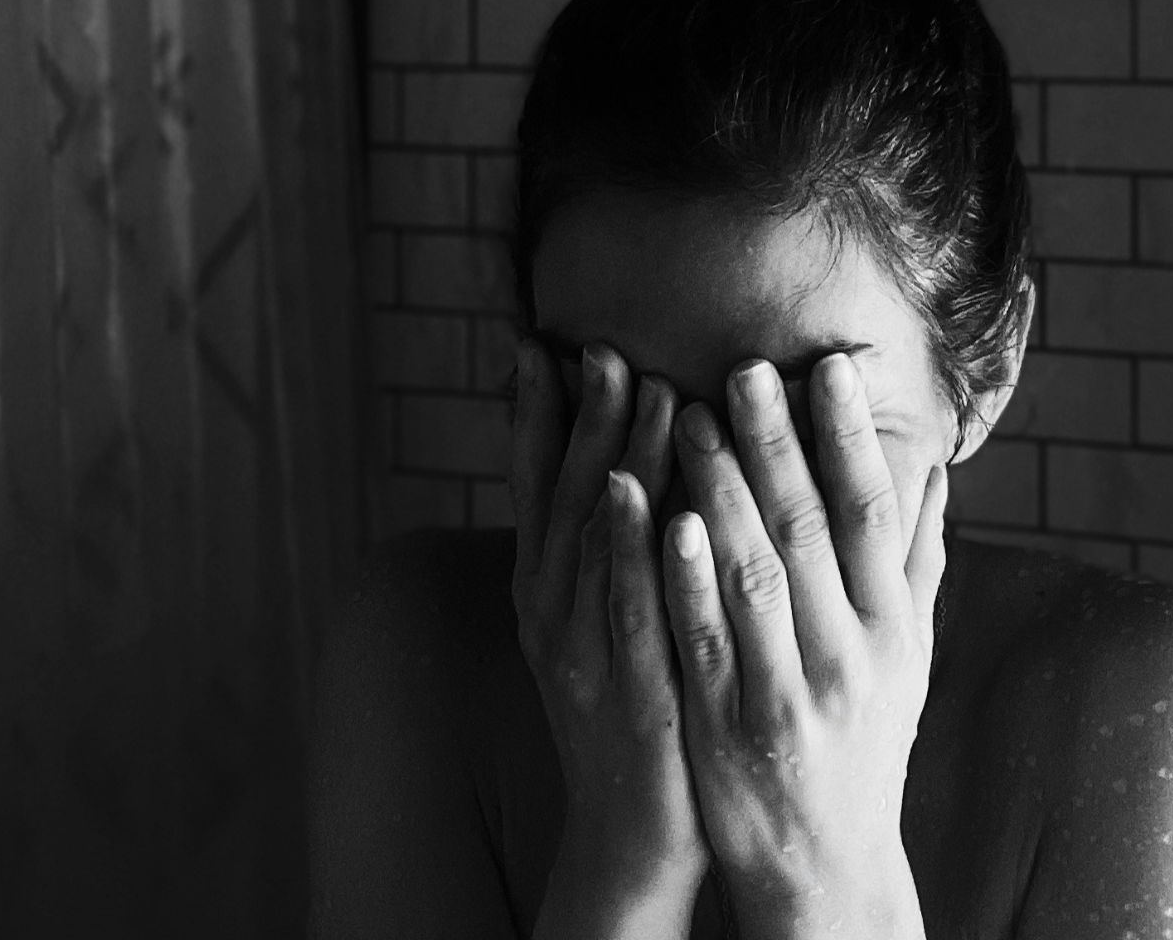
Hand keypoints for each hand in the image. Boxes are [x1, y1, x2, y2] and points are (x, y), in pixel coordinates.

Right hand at [510, 339, 708, 931]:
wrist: (633, 828)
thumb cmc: (637, 709)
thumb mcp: (611, 620)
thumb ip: (615, 549)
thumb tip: (631, 465)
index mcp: (545, 591)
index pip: (532, 487)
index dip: (531, 416)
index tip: (538, 344)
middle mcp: (548, 610)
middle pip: (562, 496)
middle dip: (580, 417)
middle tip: (602, 345)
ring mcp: (580, 649)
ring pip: (591, 537)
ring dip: (609, 456)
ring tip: (635, 385)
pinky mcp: (621, 687)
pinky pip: (622, 605)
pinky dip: (627, 547)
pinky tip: (641, 493)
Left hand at [663, 353, 945, 934]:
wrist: (827, 863)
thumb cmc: (865, 743)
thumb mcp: (908, 658)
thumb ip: (916, 563)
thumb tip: (936, 468)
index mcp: (892, 629)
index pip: (875, 514)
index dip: (851, 438)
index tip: (827, 366)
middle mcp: (850, 656)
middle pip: (812, 530)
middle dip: (775, 443)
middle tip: (740, 367)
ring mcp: (789, 693)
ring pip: (755, 575)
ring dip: (720, 491)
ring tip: (682, 416)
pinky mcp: (729, 726)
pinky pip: (705, 640)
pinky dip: (686, 577)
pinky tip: (663, 518)